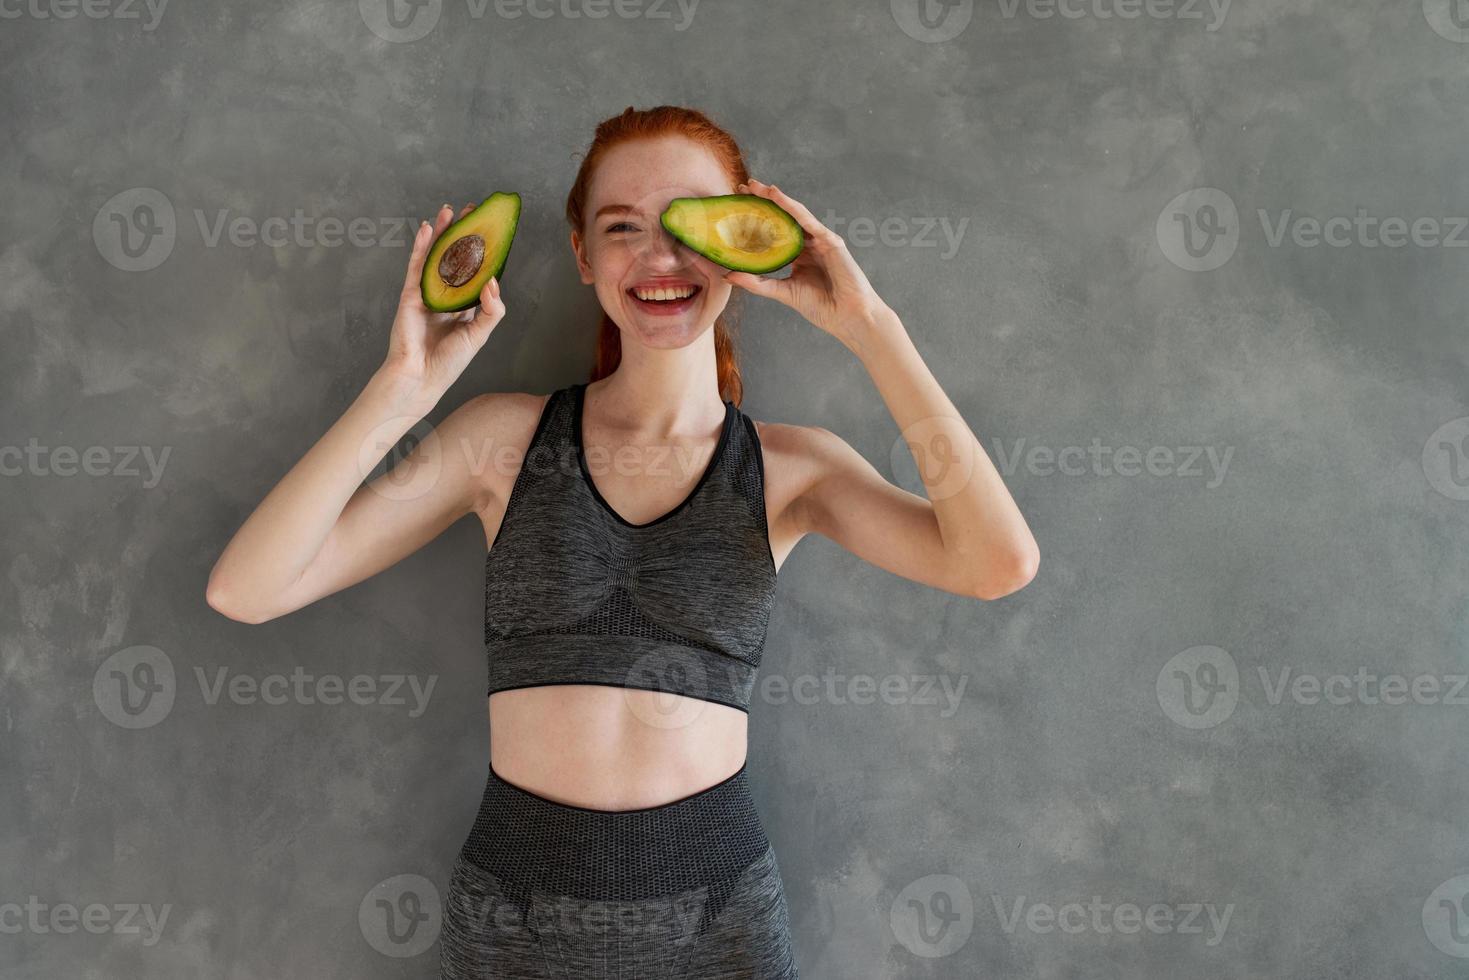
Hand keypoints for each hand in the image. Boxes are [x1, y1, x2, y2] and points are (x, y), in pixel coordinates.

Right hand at [380, 202, 506, 403]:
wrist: (420, 377)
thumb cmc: (449, 361)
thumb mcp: (479, 334)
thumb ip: (492, 310)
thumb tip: (493, 281)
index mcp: (464, 306)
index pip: (475, 273)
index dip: (482, 253)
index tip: (491, 231)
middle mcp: (446, 296)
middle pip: (454, 258)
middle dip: (463, 234)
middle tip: (472, 210)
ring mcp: (427, 293)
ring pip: (435, 256)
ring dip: (442, 233)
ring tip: (450, 210)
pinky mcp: (410, 294)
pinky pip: (416, 265)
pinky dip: (421, 247)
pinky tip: (427, 229)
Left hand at [722, 179, 893, 351]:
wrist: (848, 317)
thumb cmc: (822, 308)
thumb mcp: (783, 292)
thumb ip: (757, 283)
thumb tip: (728, 275)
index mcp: (797, 255)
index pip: (773, 231)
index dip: (755, 218)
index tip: (735, 207)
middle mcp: (808, 244)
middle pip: (782, 217)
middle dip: (762, 201)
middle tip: (740, 188)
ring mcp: (820, 240)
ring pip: (793, 213)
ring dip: (773, 198)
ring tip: (753, 186)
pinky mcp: (830, 240)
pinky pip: (807, 220)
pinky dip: (791, 206)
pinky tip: (775, 195)